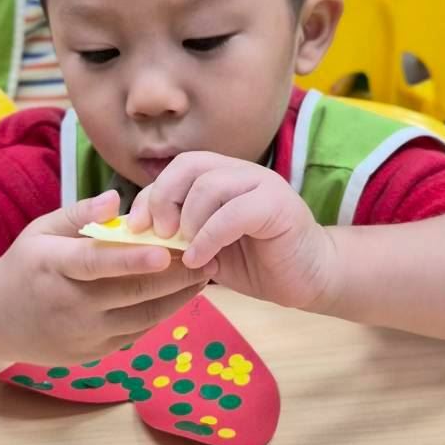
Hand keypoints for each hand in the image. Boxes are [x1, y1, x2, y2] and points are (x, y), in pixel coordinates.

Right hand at [0, 190, 213, 362]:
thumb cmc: (26, 265)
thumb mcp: (41, 231)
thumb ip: (79, 213)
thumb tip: (115, 199)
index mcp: (52, 266)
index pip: (96, 263)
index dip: (132, 260)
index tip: (166, 252)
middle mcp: (68, 305)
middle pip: (130, 292)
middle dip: (175, 276)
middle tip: (208, 257)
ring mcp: (82, 335)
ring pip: (142, 318)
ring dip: (177, 297)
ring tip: (204, 275)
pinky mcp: (94, 354)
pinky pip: (136, 333)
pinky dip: (161, 314)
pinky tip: (181, 295)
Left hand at [128, 153, 336, 310]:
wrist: (309, 278)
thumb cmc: (257, 263)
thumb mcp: (208, 248)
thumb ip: (180, 236)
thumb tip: (138, 237)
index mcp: (223, 176)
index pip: (177, 169)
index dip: (151, 194)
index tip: (135, 228)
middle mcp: (241, 172)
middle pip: (189, 165)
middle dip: (163, 199)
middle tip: (158, 234)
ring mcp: (262, 184)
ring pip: (209, 185)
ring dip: (187, 220)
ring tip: (183, 251)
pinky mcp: (277, 205)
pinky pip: (233, 213)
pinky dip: (209, 238)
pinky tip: (201, 261)